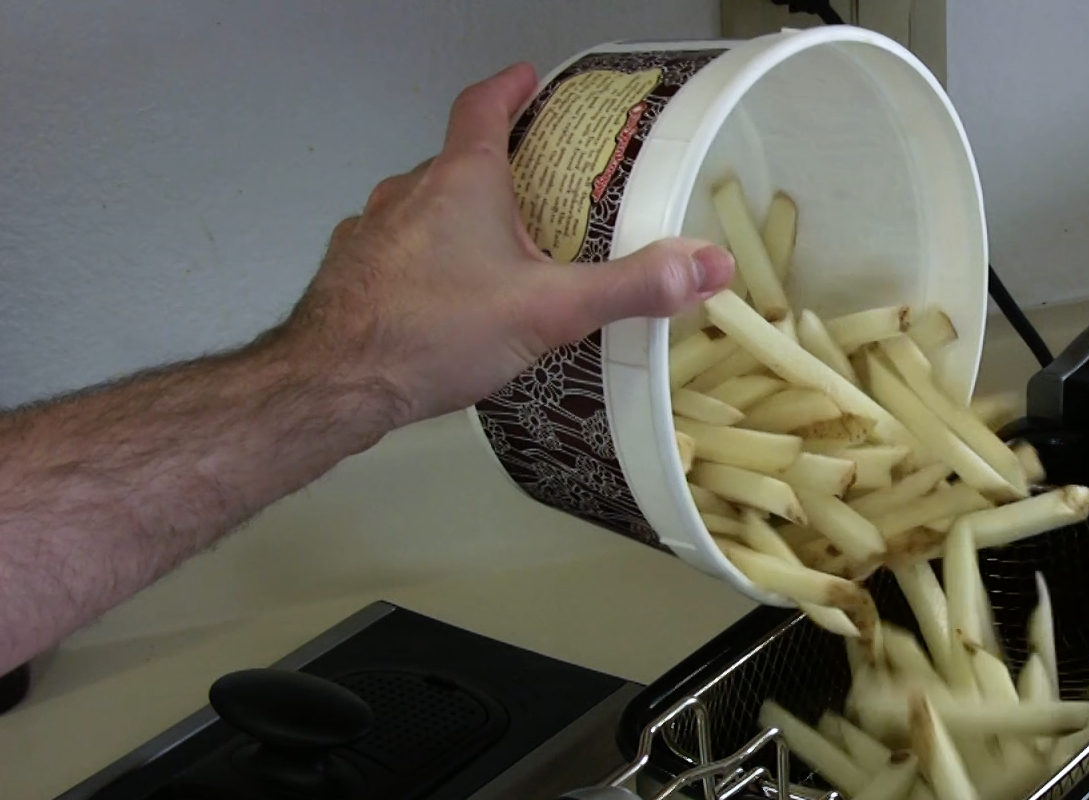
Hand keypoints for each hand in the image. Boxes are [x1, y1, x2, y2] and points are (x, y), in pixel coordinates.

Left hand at [293, 63, 734, 425]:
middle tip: (539, 193)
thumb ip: (633, 287)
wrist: (334, 382)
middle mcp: (410, 193)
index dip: (509, 89)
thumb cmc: (435, 330)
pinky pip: (397, 255)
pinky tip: (447, 306)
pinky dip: (426, 265)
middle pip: (458, 163)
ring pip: (425, 211)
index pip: (483, 108)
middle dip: (499, 172)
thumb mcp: (552, 310)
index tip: (528, 80)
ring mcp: (372, 233)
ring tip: (499, 261)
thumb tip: (706, 265)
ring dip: (460, 223)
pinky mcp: (351, 276)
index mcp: (462, 181)